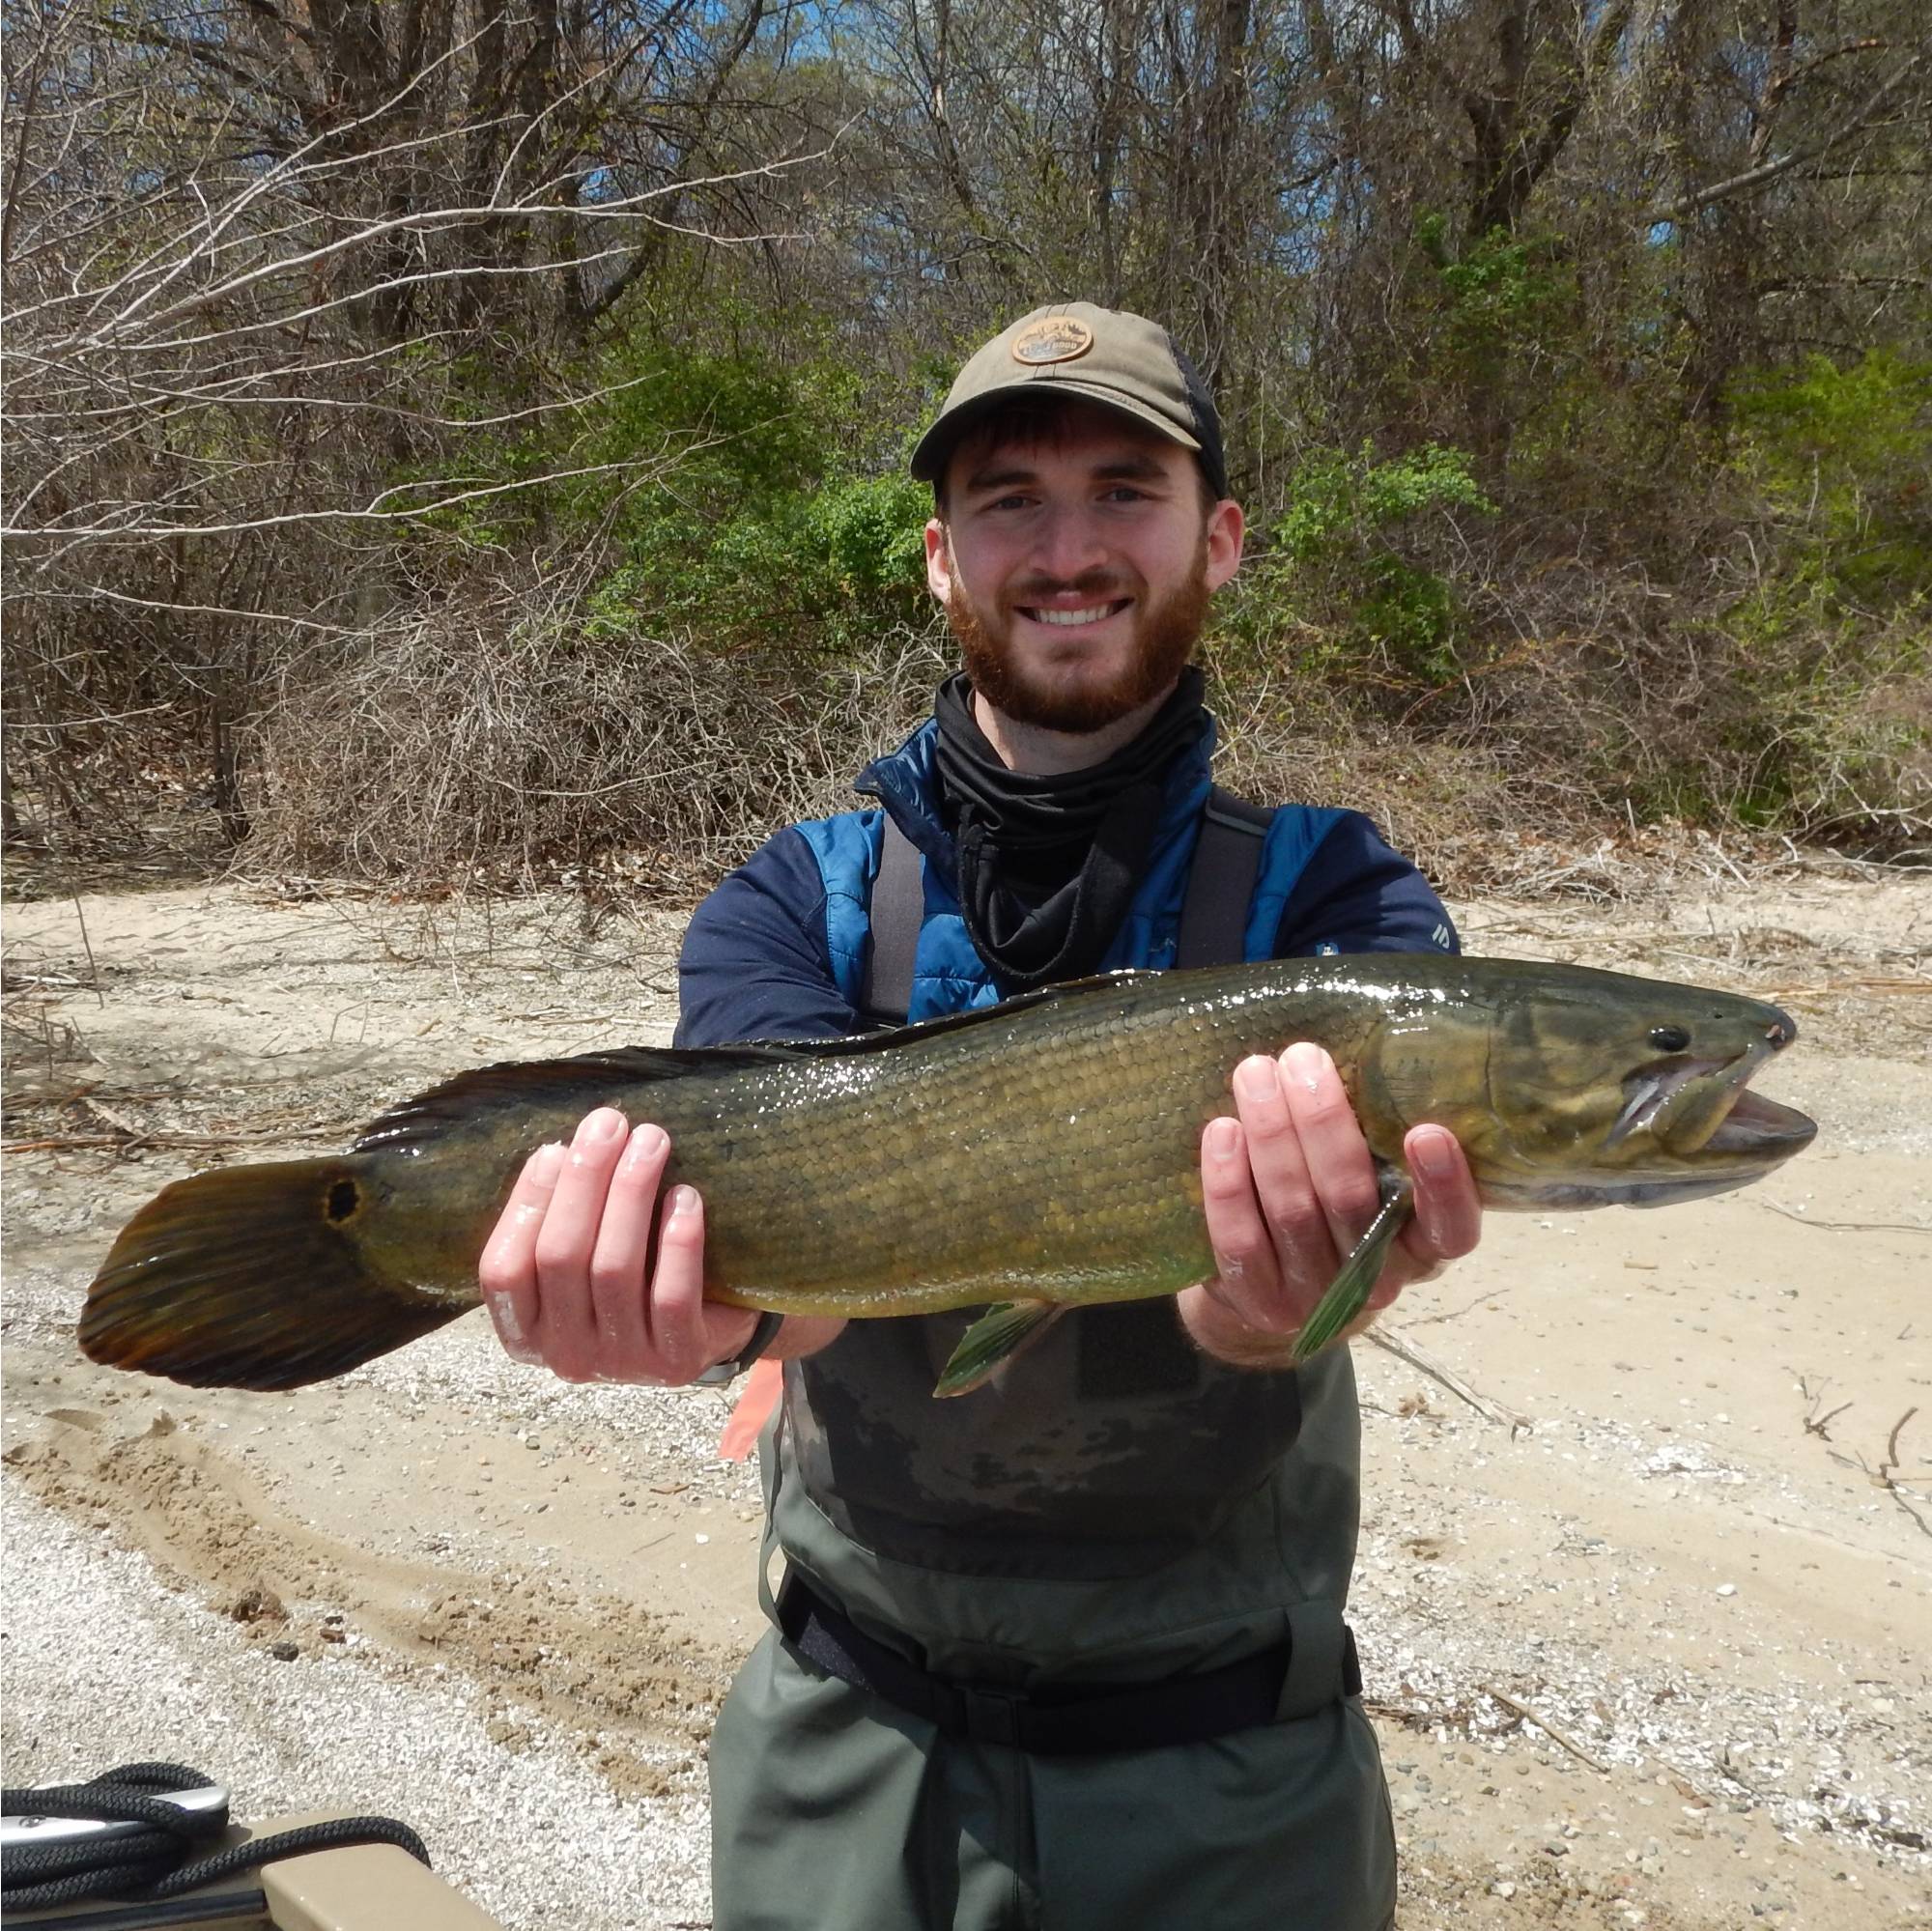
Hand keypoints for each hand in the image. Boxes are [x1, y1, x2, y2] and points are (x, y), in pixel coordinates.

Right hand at [477, 1106, 756, 1383]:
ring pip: (613, 1269)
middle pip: (561, 1257)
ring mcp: (620, 1363)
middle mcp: (564, 1356)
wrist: (706, 1329)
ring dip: (630, 1194)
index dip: (526, 1204)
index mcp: (524, 1332)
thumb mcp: (583, 1257)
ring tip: (651, 1142)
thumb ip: (562, 1218)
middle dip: (584, 1179)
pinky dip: (677, 1242)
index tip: (554, 1149)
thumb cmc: (634, 1276)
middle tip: (609, 1124)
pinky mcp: (674, 1362)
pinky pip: (670, 1296)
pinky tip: (685, 1197)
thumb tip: (562, 1152)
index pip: (502, 1269)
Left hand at [1177, 1043, 1481, 1362]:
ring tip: (1255, 1074)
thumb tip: (1347, 1054)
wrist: (1270, 1286)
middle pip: (1350, 1199)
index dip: (1444, 1186)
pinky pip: (1240, 1241)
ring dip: (1271, 1134)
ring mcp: (1315, 1297)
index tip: (1426, 1130)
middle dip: (1323, 1121)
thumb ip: (1373, 1139)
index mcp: (1420, 1248)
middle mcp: (1376, 1280)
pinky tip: (1222, 1131)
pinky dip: (1228, 1183)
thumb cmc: (1331, 1209)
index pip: (1450, 1229)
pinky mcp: (1259, 1303)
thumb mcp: (1371, 1180)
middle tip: (1302, 1058)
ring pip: (1292, 1211)